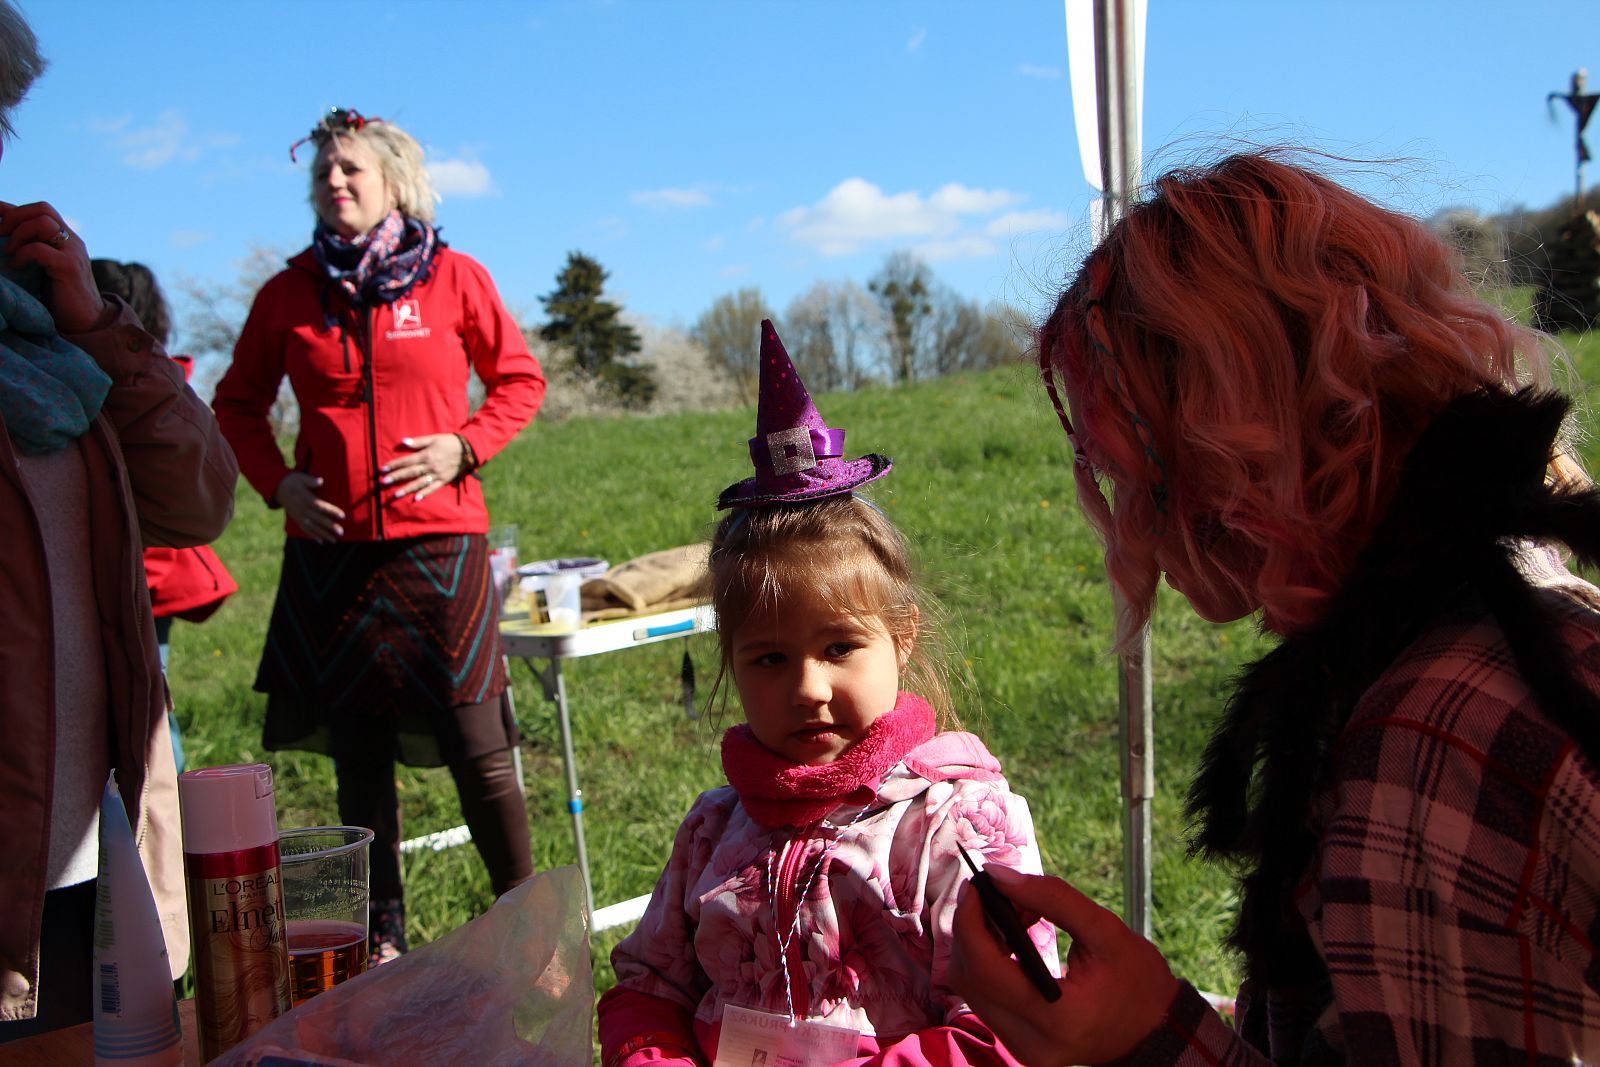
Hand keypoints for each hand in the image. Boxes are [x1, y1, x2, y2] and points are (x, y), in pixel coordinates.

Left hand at [0, 201, 108, 332]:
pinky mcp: (68, 267)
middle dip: (14, 216)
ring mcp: (72, 252)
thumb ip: (33, 249)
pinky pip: (39, 249)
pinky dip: (22, 254)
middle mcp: (72, 241)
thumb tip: (4, 239)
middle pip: (43, 209)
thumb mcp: (44, 267)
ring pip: (43, 222)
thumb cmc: (61, 297)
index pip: (40, 210)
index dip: (13, 209)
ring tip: (8, 251)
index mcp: (66, 238)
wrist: (87, 322)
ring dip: (18, 233)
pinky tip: (17, 266)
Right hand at [275, 472, 344, 542]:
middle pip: (318, 519)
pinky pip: (305, 529)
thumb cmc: (292, 481)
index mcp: (305, 499)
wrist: (276, 488)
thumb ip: (310, 480)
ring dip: (324, 534)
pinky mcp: (296, 519)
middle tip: (341, 532)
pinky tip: (321, 542)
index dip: (332, 511)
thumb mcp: (300, 477)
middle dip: (330, 526)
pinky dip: (313, 536)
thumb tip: (320, 481)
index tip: (343, 516)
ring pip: (313, 527)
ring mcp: (299, 516)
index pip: (321, 506)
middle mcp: (303, 509)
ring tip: (335, 541)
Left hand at [381, 433, 465, 501]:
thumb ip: (418, 442)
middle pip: (410, 473)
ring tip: (395, 494)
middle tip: (384, 482)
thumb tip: (403, 441)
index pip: (406, 461)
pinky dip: (425, 493)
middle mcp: (429, 466)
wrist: (467, 449)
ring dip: (407, 489)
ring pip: (419, 483)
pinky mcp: (443, 480)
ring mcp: (436, 475)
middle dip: (396, 477)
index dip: (394, 465)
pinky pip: (433, 488)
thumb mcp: (433, 438)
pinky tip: (416, 499)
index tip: (383, 469)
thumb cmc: (448, 442)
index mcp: (426, 455)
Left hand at [947, 865, 1179, 1066]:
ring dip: (982, 944)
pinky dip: (992, 963)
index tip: (977, 884)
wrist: (1156, 1031)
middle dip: (975, 928)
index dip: (970, 921)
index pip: (984, 968)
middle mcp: (1030, 1041)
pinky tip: (1017, 940)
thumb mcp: (1105, 930)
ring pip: (971, 988)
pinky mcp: (1020, 1045)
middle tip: (1001, 895)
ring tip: (1020, 915)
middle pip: (969, 978)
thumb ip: (1051, 897)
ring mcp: (1022, 1049)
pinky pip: (986, 999)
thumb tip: (997, 873)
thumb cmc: (1138, 981)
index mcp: (1055, 1016)